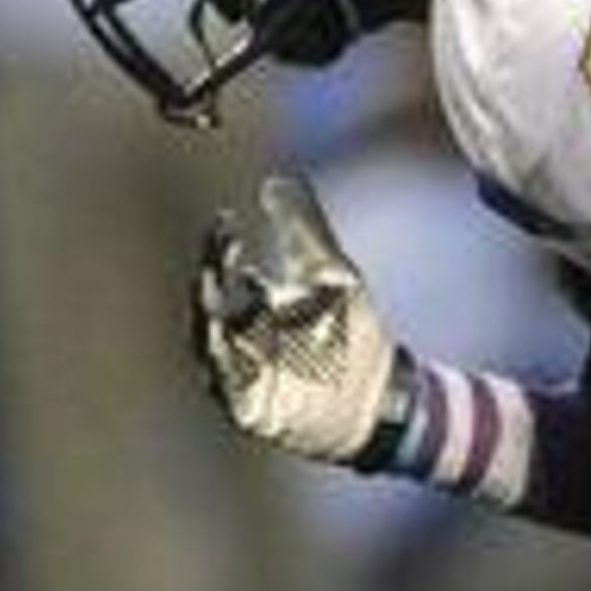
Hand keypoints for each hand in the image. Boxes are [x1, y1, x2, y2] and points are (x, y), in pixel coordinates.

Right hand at [193, 172, 407, 467]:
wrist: (383, 396)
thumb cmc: (355, 334)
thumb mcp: (331, 274)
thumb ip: (303, 228)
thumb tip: (275, 181)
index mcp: (253, 304)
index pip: (223, 269)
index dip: (219, 246)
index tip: (228, 221)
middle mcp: (240, 338)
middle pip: (208, 306)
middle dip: (209, 283)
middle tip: (218, 261)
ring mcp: (244, 375)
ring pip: (208, 348)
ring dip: (209, 326)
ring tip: (216, 302)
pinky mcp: (253, 409)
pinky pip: (227, 389)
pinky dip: (225, 370)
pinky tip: (228, 348)